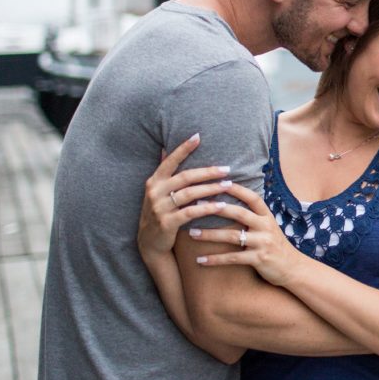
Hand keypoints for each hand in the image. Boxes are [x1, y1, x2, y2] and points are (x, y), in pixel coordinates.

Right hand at [137, 133, 234, 259]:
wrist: (150, 243)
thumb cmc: (160, 212)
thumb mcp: (157, 192)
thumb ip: (164, 172)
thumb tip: (166, 147)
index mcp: (154, 181)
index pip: (170, 161)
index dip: (183, 149)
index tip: (198, 136)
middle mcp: (154, 192)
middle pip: (185, 177)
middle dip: (208, 172)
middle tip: (227, 169)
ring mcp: (159, 208)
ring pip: (190, 194)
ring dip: (211, 189)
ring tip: (228, 185)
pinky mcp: (167, 223)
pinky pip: (191, 213)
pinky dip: (207, 208)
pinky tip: (221, 205)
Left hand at [190, 183, 300, 287]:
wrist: (293, 268)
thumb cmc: (275, 246)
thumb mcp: (268, 227)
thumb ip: (253, 217)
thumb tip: (230, 204)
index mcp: (267, 216)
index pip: (252, 198)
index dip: (237, 189)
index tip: (218, 182)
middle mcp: (266, 227)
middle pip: (239, 213)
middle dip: (216, 208)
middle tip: (197, 205)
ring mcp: (263, 243)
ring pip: (232, 236)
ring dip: (210, 234)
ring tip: (192, 233)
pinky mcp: (258, 259)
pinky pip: (232, 258)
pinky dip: (215, 259)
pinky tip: (200, 261)